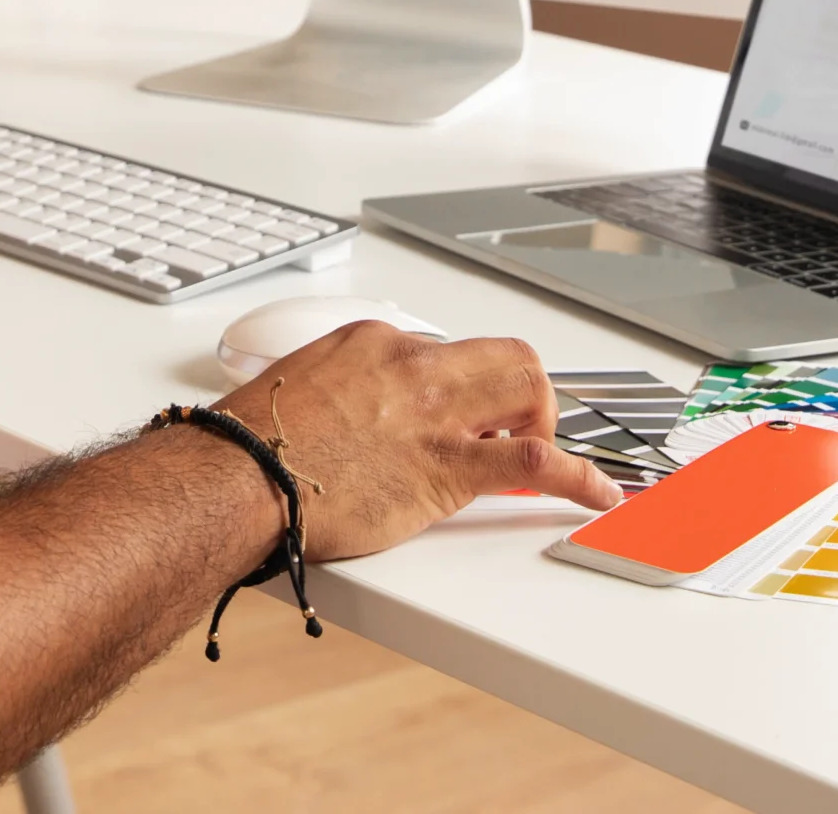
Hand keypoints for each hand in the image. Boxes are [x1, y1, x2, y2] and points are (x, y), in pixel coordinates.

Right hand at [212, 322, 618, 560]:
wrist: (238, 476)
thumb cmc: (250, 443)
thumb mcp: (294, 389)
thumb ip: (334, 394)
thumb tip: (342, 418)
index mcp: (373, 342)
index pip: (444, 352)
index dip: (460, 391)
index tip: (458, 417)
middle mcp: (413, 366)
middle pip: (504, 356)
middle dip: (521, 392)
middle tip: (509, 430)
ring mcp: (435, 413)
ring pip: (529, 387)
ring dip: (545, 421)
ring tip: (539, 455)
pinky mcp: (448, 468)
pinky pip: (536, 463)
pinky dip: (580, 477)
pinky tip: (600, 494)